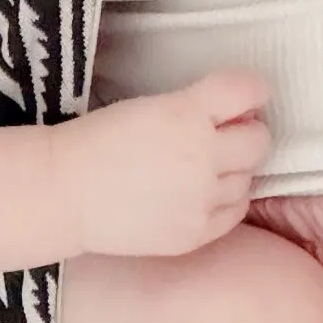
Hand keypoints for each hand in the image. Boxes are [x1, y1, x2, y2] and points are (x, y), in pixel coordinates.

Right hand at [63, 70, 272, 256]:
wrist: (64, 193)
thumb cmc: (97, 143)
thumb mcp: (149, 107)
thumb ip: (196, 108)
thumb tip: (240, 114)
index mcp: (185, 114)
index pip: (246, 90)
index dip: (252, 91)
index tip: (248, 96)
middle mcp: (201, 156)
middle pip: (258, 140)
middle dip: (246, 133)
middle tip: (224, 136)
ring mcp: (201, 199)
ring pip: (248, 178)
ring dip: (233, 169)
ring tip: (202, 169)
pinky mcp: (195, 232)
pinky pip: (235, 212)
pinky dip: (225, 200)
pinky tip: (201, 193)